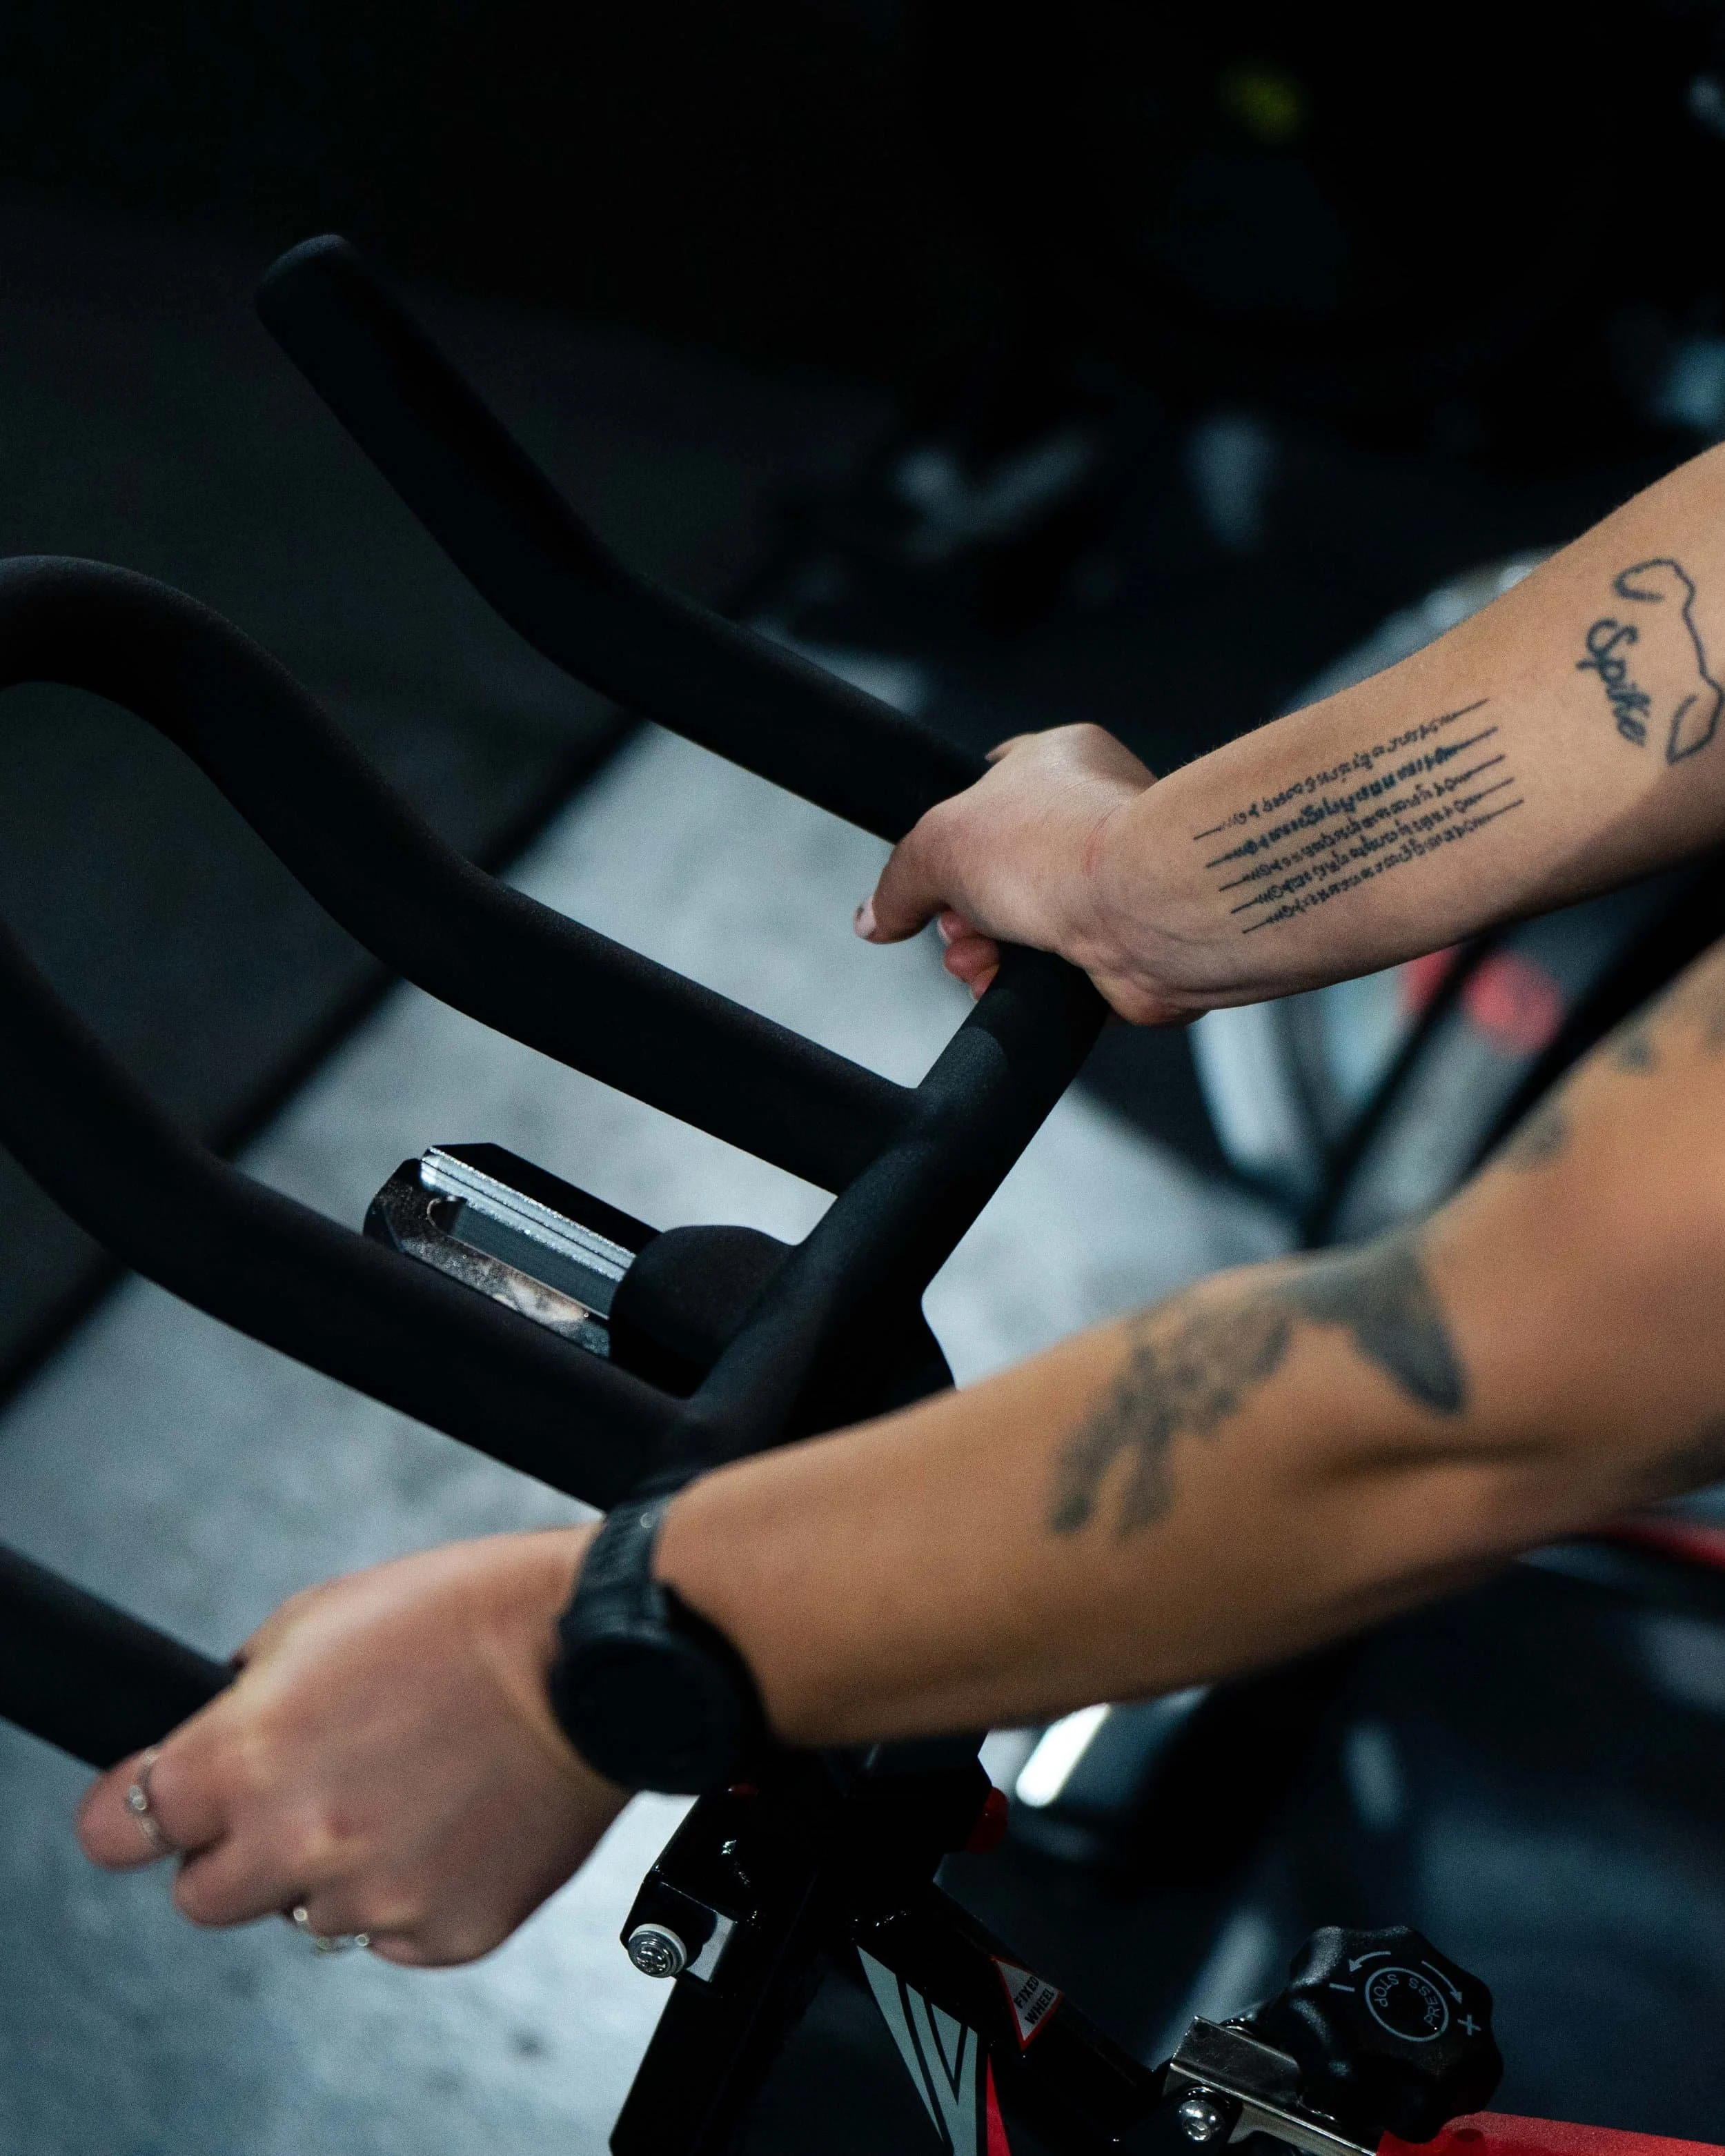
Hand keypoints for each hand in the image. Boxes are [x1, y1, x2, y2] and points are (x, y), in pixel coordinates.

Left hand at [77, 1528, 625, 1966]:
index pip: (119, 1832)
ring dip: (339, 1865)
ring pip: (309, 1914)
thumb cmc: (472, 1615)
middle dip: (238, 1848)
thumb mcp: (325, 1612)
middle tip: (305, 1793)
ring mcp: (376, 1898)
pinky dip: (417, 1889)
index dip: (136, 1815)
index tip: (153, 1812)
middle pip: (201, 1897)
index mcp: (248, 1756)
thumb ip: (252, 1691)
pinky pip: (397, 1934)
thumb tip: (221, 1734)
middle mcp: (298, 1840)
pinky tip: (457, 1818)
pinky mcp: (449, 1933)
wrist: (598, 1656)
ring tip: (412, 1787)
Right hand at [853, 724, 1170, 1020]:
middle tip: (957, 928)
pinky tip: (1013, 985)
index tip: (931, 872)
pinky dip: (1033, 983)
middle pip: (1000, 870)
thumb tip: (875, 916)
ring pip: (1030, 926)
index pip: (990, 787)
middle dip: (964, 913)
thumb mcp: (939, 847)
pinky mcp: (1133, 939)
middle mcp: (1095, 814)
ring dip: (990, 955)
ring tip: (980, 964)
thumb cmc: (1064, 850)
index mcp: (1060, 760)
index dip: (949, 834)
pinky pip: (1065, 968)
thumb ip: (899, 881)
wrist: (1142, 912)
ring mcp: (1117, 880)